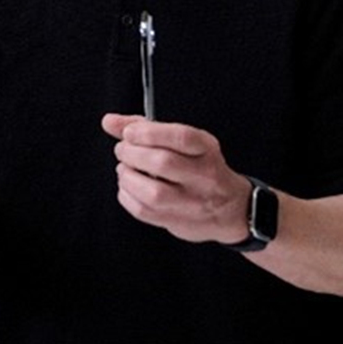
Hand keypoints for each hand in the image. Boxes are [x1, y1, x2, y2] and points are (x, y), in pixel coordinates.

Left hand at [100, 114, 249, 244]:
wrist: (232, 209)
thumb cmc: (204, 168)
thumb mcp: (187, 142)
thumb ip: (147, 128)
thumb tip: (110, 121)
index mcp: (206, 150)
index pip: (180, 137)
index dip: (149, 132)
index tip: (130, 132)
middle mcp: (203, 176)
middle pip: (163, 163)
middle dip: (133, 153)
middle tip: (123, 150)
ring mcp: (191, 203)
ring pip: (153, 192)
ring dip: (128, 177)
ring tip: (125, 169)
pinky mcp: (178, 222)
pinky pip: (144, 211)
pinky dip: (127, 196)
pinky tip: (128, 186)